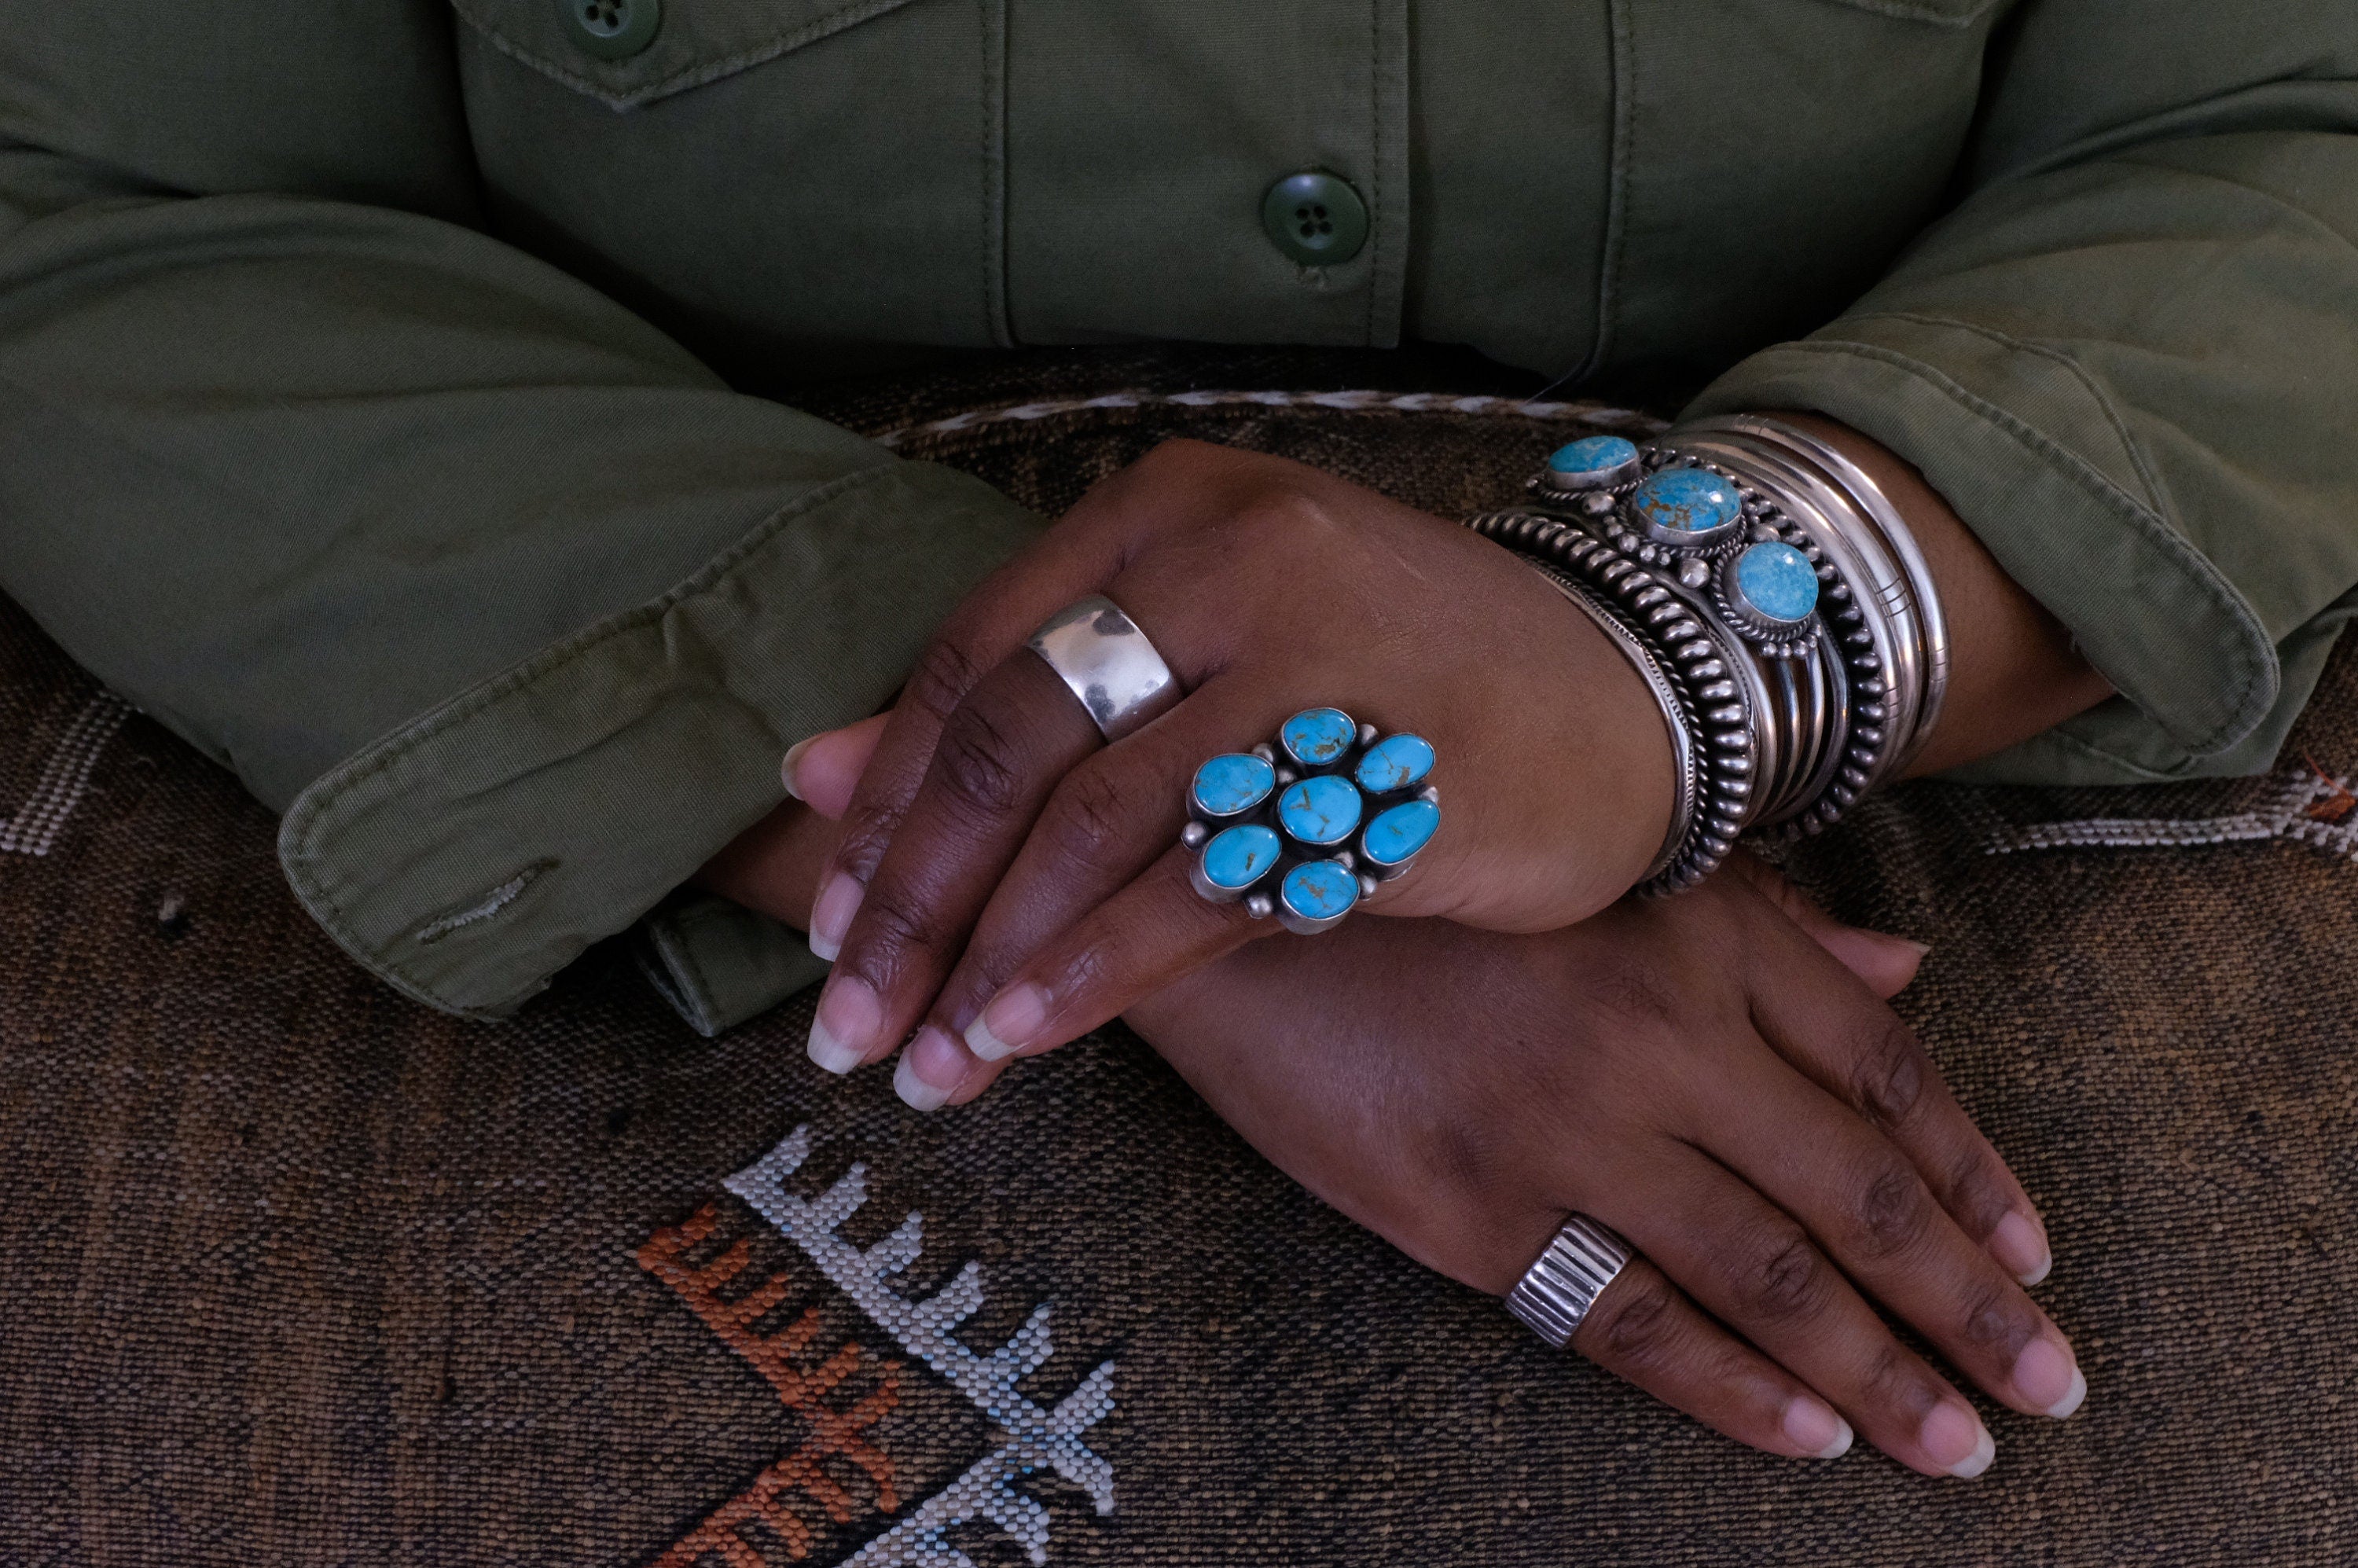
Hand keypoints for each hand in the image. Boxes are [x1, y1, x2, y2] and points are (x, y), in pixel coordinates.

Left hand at [782, 439, 1675, 1094]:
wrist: (1631, 693)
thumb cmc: (1393, 677)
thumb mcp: (1200, 652)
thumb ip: (1018, 699)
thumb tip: (811, 773)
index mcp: (1165, 507)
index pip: (973, 660)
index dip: (883, 807)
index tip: (830, 927)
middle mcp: (1229, 550)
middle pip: (1013, 739)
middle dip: (912, 900)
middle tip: (850, 1024)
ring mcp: (1315, 647)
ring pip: (1094, 817)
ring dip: (992, 956)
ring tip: (933, 1060)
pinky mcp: (1390, 760)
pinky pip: (1204, 878)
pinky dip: (1098, 966)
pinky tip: (1033, 1031)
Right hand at [1123, 867, 2077, 1475]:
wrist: (1219, 877)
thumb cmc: (1419, 860)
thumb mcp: (1604, 856)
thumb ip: (1764, 918)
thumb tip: (1909, 964)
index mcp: (1700, 929)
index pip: (1883, 1067)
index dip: (1974, 1172)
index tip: (2036, 1255)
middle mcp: (1660, 1027)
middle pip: (1856, 1187)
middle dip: (1967, 1302)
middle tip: (2052, 1385)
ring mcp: (1569, 1123)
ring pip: (1768, 1270)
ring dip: (1883, 1369)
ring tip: (1962, 1443)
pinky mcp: (1472, 1206)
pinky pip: (1632, 1319)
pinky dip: (1735, 1388)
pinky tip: (1810, 1435)